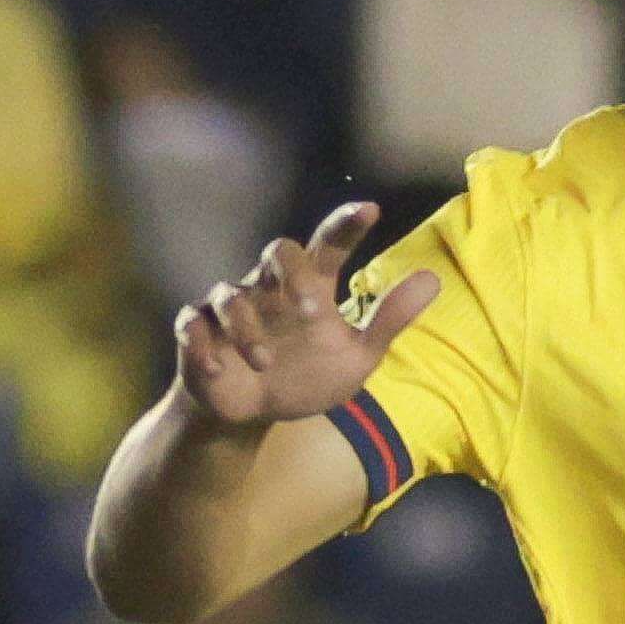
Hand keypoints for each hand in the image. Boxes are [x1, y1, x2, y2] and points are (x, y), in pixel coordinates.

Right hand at [169, 202, 437, 435]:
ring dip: (248, 326)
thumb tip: (433, 280)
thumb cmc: (306, 375)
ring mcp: (230, 307)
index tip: (370, 210)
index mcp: (310, 286)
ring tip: (264, 362)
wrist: (254, 413)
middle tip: (314, 311)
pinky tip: (217, 366)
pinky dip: (203, 343)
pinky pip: (191, 324)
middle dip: (295, 274)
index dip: (346, 225)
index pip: (329, 244)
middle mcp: (269, 287)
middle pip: (278, 250)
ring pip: (229, 293)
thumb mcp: (355, 356)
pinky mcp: (197, 333)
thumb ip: (388, 320)